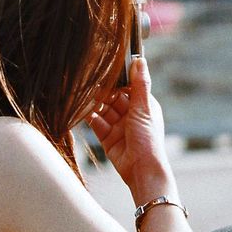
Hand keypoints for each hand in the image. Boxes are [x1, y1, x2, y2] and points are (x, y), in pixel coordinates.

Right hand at [86, 58, 170, 194]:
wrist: (142, 171)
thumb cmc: (148, 140)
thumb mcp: (143, 109)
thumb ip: (140, 85)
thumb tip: (139, 60)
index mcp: (143, 106)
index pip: (128, 86)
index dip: (117, 79)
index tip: (106, 68)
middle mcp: (130, 115)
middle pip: (113, 97)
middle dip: (103, 91)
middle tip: (90, 81)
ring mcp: (118, 127)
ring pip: (103, 109)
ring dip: (95, 103)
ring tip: (84, 94)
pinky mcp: (108, 138)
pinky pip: (97, 124)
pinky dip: (90, 116)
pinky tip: (83, 109)